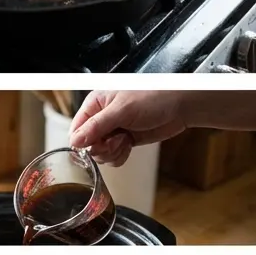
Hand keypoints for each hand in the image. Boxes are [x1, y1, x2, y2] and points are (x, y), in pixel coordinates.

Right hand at [69, 90, 187, 165]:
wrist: (180, 106)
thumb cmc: (154, 97)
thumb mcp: (121, 110)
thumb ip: (96, 126)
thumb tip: (75, 142)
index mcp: (95, 104)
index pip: (76, 130)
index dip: (83, 142)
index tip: (96, 145)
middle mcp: (101, 118)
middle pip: (86, 145)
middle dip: (101, 148)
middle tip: (116, 140)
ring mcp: (112, 131)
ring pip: (99, 153)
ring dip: (112, 152)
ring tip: (125, 141)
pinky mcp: (123, 141)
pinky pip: (111, 157)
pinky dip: (119, 156)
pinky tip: (129, 146)